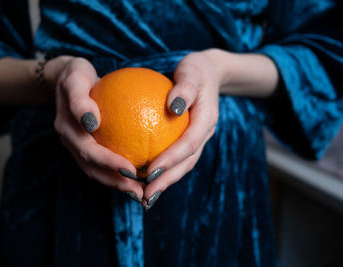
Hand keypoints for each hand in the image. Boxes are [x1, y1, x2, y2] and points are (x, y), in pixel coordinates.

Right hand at [50, 56, 144, 201]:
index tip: (132, 171)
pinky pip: (103, 162)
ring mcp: (78, 146)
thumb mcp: (75, 79)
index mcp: (68, 130)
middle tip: (140, 192)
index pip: (89, 152)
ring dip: (117, 184)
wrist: (68, 77)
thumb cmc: (76, 75)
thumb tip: (92, 122)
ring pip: (97, 171)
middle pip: (93, 169)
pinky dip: (118, 172)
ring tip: (141, 192)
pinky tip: (139, 174)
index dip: (109, 164)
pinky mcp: (87, 146)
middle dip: (116, 182)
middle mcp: (71, 142)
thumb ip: (79, 101)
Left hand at [142, 50, 224, 209]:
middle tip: (146, 196)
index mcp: (207, 120)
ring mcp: (198, 138)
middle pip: (187, 162)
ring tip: (146, 196)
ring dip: (166, 181)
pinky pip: (177, 157)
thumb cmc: (195, 69)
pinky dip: (164, 170)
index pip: (188, 144)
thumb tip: (174, 107)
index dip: (171, 160)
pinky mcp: (190, 139)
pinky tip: (144, 177)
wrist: (208, 73)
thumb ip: (185, 88)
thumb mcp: (191, 71)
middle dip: (167, 180)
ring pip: (183, 165)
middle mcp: (204, 133)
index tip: (149, 172)